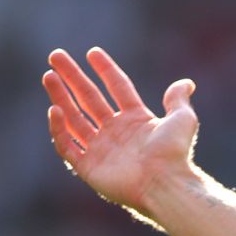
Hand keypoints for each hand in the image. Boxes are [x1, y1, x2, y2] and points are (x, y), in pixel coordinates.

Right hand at [43, 47, 198, 213]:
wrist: (165, 183)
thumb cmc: (174, 154)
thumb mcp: (182, 120)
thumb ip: (178, 100)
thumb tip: (187, 83)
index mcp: (137, 120)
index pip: (117, 88)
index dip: (105, 70)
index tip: (92, 52)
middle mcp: (117, 133)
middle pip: (89, 99)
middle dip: (72, 77)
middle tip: (55, 57)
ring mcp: (101, 150)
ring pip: (74, 119)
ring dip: (60, 97)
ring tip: (49, 76)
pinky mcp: (89, 168)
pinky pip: (67, 146)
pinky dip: (58, 129)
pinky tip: (54, 110)